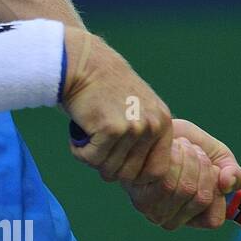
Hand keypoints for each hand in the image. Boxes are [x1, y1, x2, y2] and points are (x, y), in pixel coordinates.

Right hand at [61, 28, 173, 187]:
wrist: (83, 63)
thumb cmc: (103, 87)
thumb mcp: (137, 108)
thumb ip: (143, 137)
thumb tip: (136, 177)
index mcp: (163, 124)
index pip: (157, 172)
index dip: (134, 175)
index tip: (116, 164)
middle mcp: (152, 126)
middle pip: (129, 174)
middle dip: (108, 167)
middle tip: (94, 150)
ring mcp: (133, 128)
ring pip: (108, 168)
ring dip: (91, 158)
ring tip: (85, 139)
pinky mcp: (110, 128)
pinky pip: (91, 158)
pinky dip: (78, 152)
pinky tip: (76, 136)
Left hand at [121, 136, 229, 229]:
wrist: (155, 125)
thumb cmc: (188, 144)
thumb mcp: (219, 158)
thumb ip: (234, 173)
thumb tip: (227, 184)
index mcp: (191, 217)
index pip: (214, 220)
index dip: (217, 192)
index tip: (213, 169)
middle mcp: (169, 218)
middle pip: (202, 199)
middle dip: (205, 167)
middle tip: (194, 151)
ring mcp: (151, 208)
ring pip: (186, 189)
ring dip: (190, 159)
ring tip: (181, 146)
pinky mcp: (137, 190)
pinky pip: (167, 180)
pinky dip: (174, 157)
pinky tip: (168, 147)